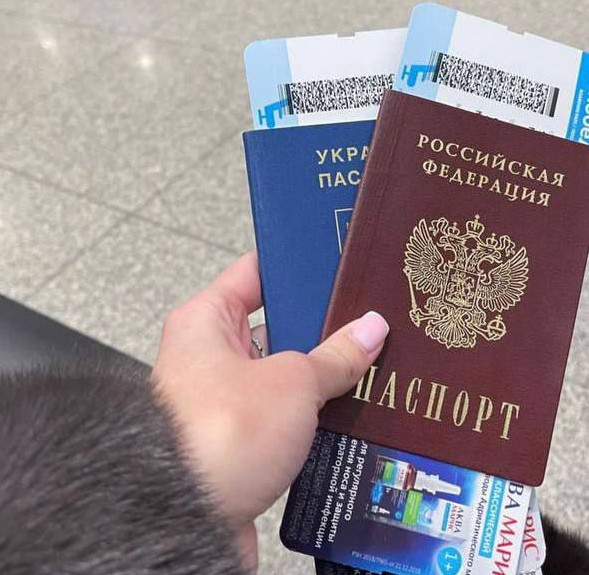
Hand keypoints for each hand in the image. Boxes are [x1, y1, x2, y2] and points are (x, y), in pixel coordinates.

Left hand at [153, 252, 388, 571]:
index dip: (293, 267)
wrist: (188, 520)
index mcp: (205, 321)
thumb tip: (368, 330)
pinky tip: (349, 408)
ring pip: (282, 373)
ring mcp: (224, 398)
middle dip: (318, 327)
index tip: (332, 264)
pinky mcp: (238, 437)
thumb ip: (334, 356)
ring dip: (318, 375)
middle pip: (273, 325)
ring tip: (367, 363)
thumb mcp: (291, 382)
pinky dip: (310, 412)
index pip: (253, 273)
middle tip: (363, 320)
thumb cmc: (216, 438)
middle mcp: (208, 356)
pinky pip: (282, 412)